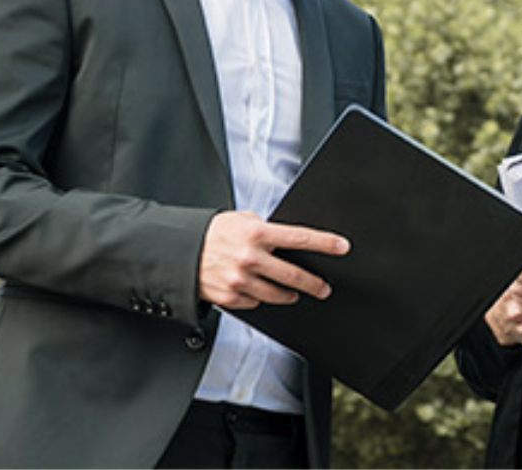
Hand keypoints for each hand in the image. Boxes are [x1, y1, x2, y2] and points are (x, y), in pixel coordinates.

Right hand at [198, 210, 349, 309]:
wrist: (179, 251)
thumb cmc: (212, 232)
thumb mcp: (241, 219)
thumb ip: (265, 228)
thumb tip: (284, 238)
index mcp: (257, 233)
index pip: (300, 237)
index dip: (325, 243)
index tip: (342, 247)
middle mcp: (251, 257)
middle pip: (294, 275)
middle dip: (314, 283)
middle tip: (323, 287)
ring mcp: (241, 280)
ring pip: (277, 294)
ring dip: (289, 294)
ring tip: (294, 292)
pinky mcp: (231, 297)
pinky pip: (256, 302)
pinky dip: (260, 297)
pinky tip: (257, 289)